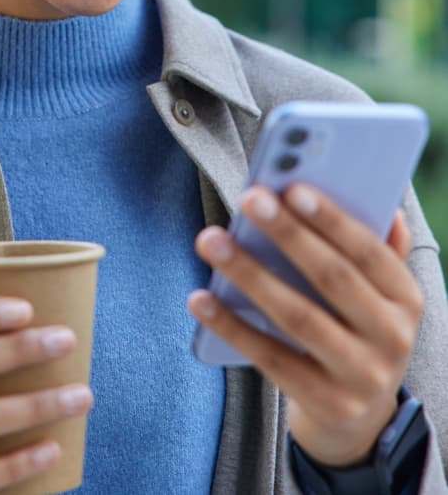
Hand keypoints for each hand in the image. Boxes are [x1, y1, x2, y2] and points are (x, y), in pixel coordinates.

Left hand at [188, 186, 423, 466]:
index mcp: (405, 298)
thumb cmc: (357, 329)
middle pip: (333, 279)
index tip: (292, 188)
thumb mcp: (377, 293)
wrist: (359, 416)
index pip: (370, 252)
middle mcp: (391, 338)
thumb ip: (377, 249)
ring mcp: (360, 376)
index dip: (332, 220)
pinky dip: (232, 326)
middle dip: (288, 234)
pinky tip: (200, 299)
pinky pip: (270, 358)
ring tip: (211, 240)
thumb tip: (384, 206)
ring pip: (297, 317)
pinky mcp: (325, 403)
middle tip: (249, 199)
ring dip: (249, 274)